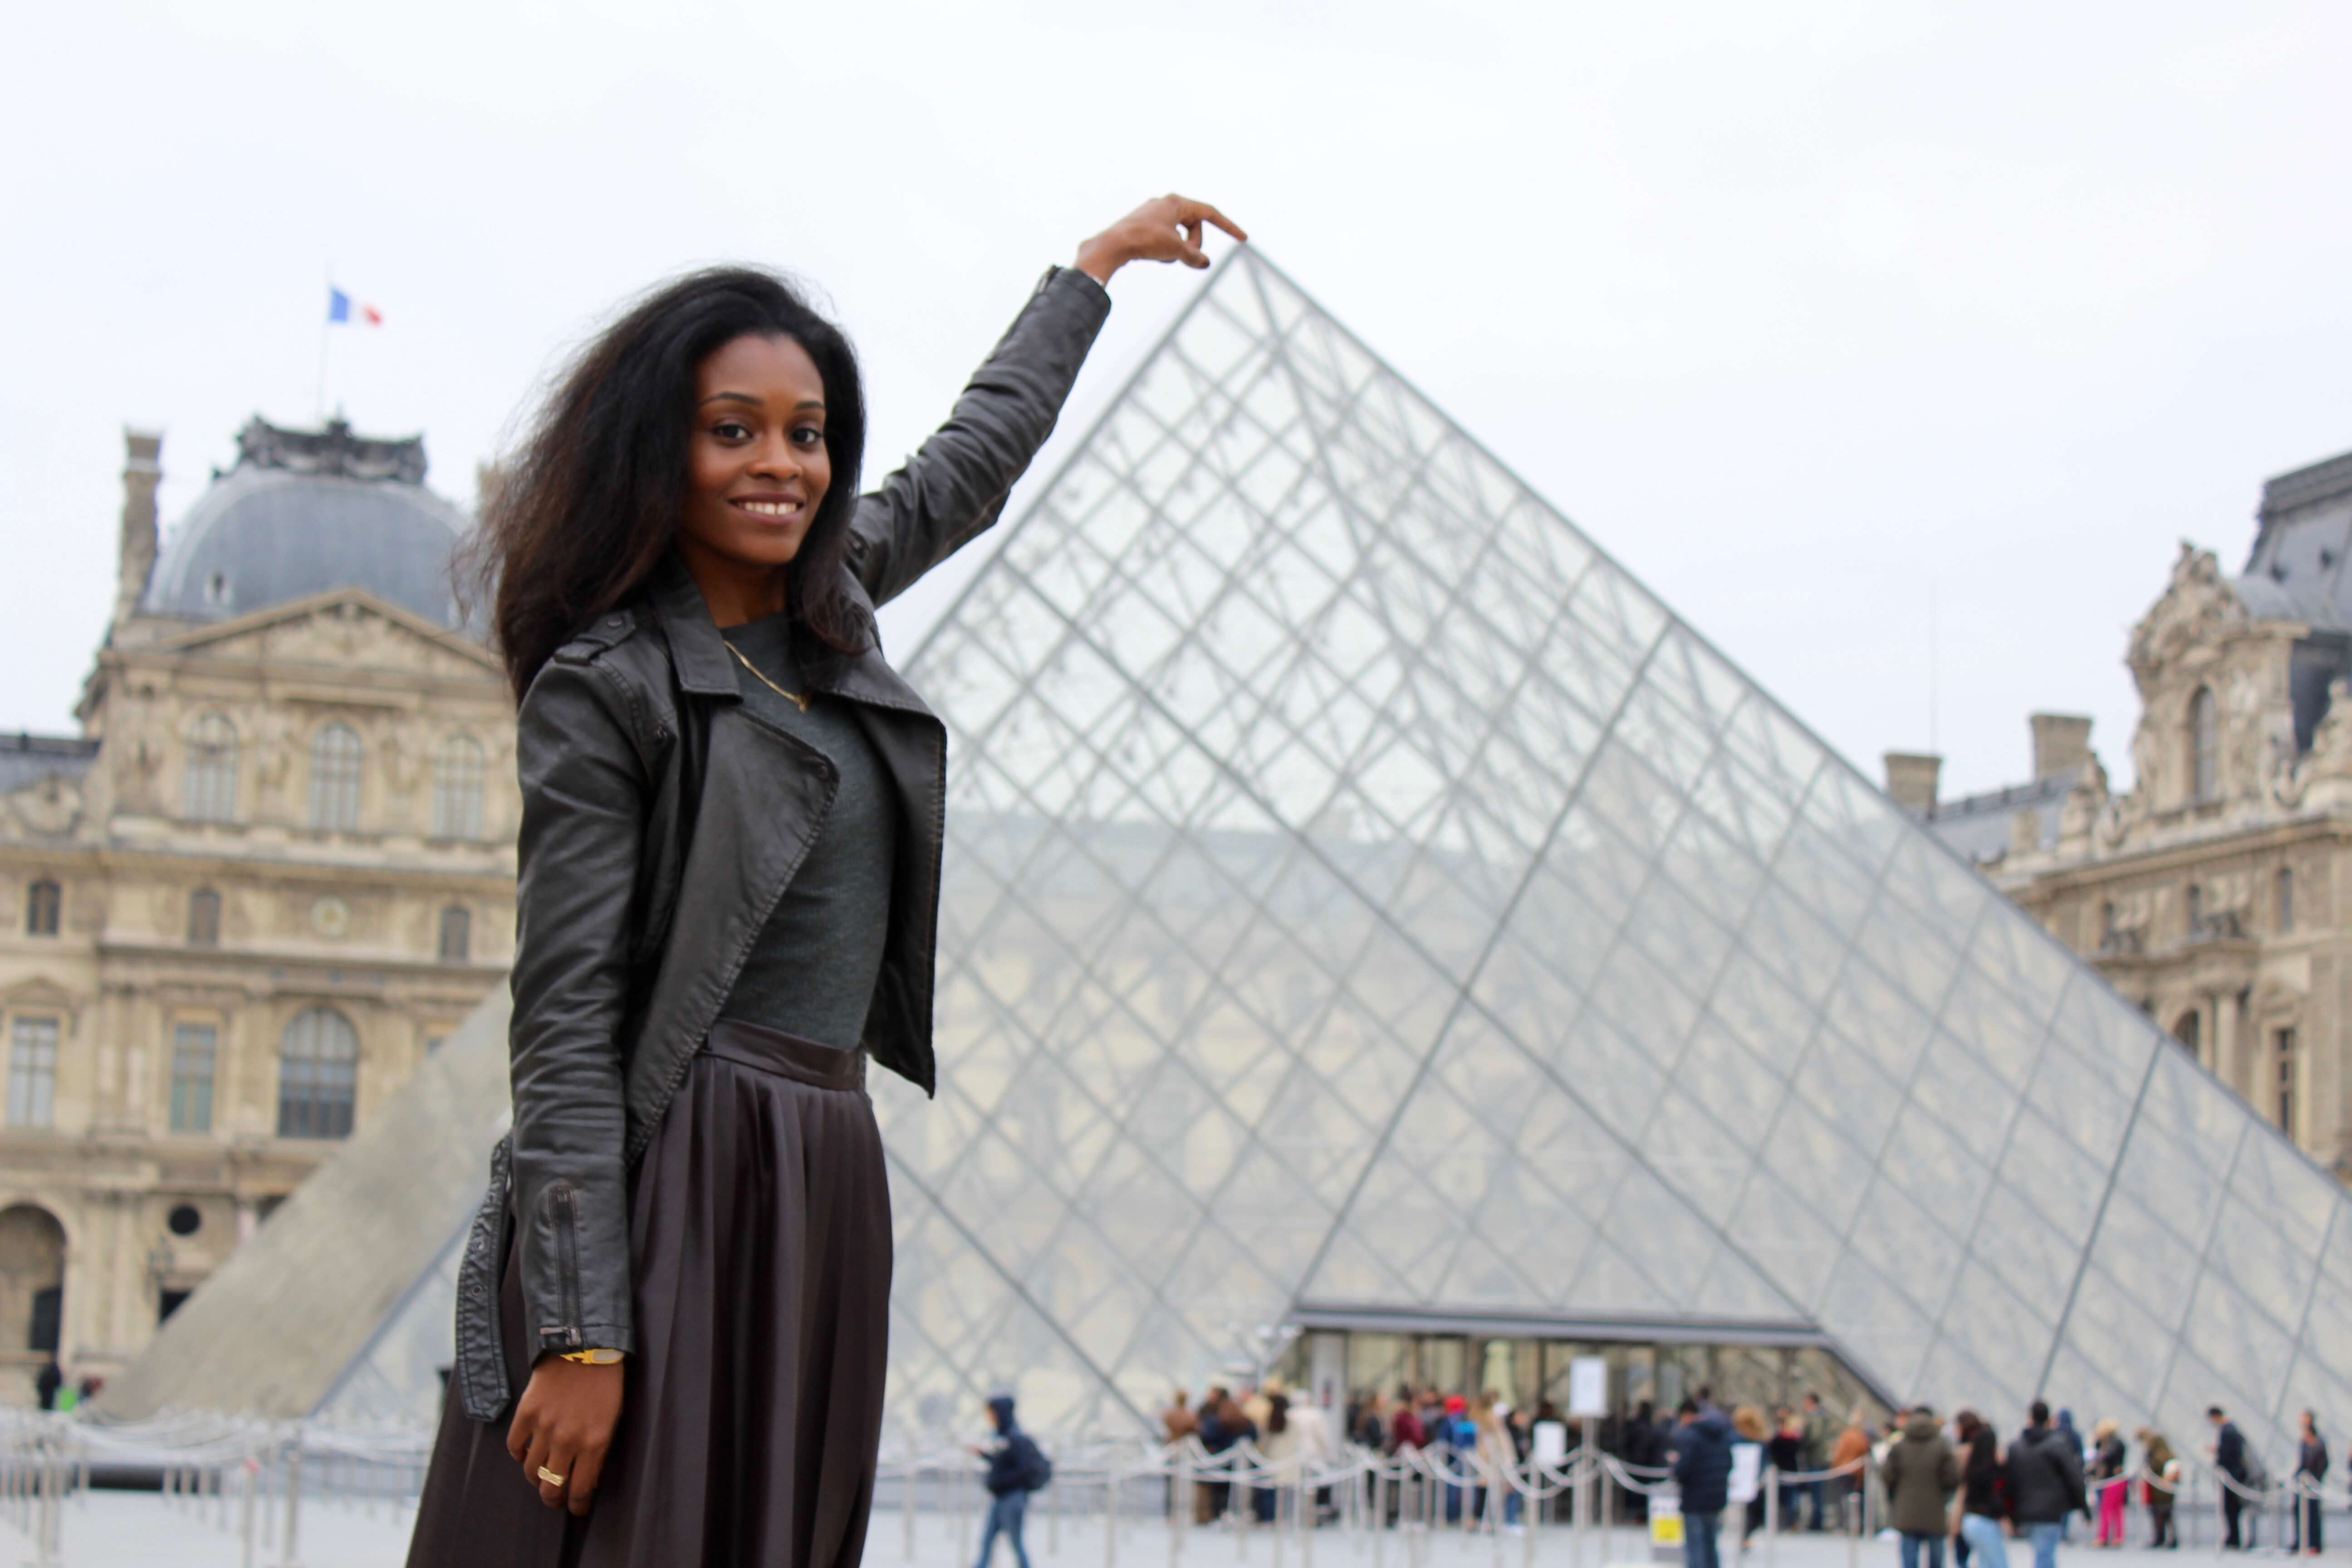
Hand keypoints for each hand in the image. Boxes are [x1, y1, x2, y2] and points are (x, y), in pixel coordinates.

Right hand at [507, 1356, 623, 1514]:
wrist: (585, 1346)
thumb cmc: (605, 1383)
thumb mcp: (613, 1418)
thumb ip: (598, 1449)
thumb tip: (587, 1477)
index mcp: (594, 1442)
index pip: (581, 1489)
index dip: (578, 1505)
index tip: (577, 1509)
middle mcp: (567, 1439)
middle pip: (551, 1486)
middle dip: (553, 1499)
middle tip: (555, 1500)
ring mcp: (544, 1427)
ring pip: (531, 1471)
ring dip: (536, 1479)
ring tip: (541, 1478)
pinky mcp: (526, 1413)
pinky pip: (515, 1446)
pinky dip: (519, 1454)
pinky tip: (525, 1454)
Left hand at [1075, 195, 1247, 283]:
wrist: (1112, 245)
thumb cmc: (1144, 241)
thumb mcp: (1176, 250)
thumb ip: (1194, 256)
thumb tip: (1204, 263)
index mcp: (1176, 202)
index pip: (1210, 213)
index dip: (1228, 226)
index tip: (1242, 238)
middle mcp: (1165, 204)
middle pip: (1193, 227)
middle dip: (1193, 244)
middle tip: (1185, 257)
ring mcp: (1153, 214)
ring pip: (1179, 235)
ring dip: (1178, 249)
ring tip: (1163, 255)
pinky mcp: (1143, 226)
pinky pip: (1165, 239)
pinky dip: (1166, 250)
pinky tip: (1153, 255)